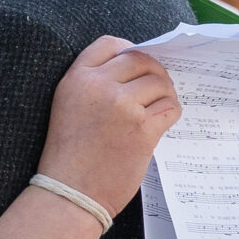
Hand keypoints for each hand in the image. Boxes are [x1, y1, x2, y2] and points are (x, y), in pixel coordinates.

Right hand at [36, 35, 181, 215]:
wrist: (69, 193)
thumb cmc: (69, 155)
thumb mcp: (67, 107)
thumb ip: (93, 84)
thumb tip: (137, 68)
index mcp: (76, 79)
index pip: (110, 44)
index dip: (128, 50)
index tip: (136, 67)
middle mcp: (99, 86)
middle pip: (141, 61)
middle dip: (153, 73)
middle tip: (155, 91)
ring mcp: (122, 106)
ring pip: (160, 84)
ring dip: (164, 96)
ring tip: (155, 111)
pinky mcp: (142, 129)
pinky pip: (170, 108)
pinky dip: (170, 114)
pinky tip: (160, 124)